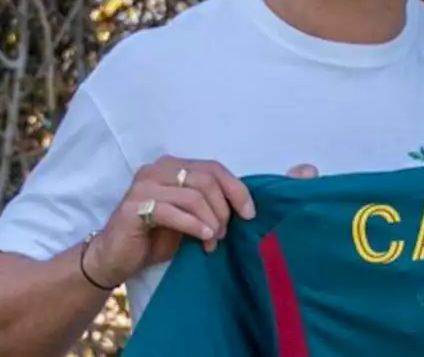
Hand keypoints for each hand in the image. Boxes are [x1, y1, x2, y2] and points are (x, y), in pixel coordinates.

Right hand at [84, 157, 317, 287]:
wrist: (116, 259)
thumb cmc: (161, 236)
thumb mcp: (200, 216)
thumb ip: (233, 200)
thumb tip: (307, 170)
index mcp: (176, 166)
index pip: (216, 169)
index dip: (237, 190)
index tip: (250, 215)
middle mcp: (159, 168)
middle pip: (206, 179)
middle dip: (223, 209)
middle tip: (224, 233)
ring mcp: (143, 185)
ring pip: (192, 195)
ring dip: (209, 220)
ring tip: (211, 240)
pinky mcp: (133, 207)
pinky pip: (170, 211)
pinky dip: (192, 225)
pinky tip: (202, 238)